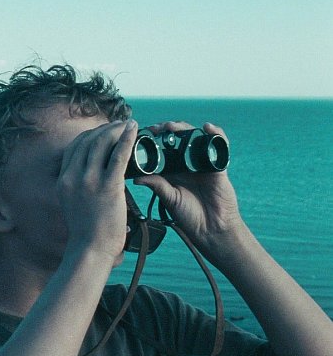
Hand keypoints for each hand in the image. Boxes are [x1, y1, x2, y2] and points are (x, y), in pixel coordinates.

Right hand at [58, 120, 137, 258]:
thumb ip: (76, 188)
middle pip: (87, 141)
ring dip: (116, 130)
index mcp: (63, 180)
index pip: (74, 148)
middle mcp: (73, 177)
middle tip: (119, 126)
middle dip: (104, 129)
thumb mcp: (71, 204)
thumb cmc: (85, 231)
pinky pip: (118, 156)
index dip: (89, 135)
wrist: (90, 249)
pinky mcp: (108, 187)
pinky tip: (134, 131)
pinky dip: (126, 139)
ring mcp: (89, 181)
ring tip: (128, 126)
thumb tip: (86, 179)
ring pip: (102, 143)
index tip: (103, 132)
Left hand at [133, 121, 244, 259]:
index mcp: (172, 170)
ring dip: (184, 128)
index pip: (162, 148)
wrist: (212, 229)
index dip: (154, 139)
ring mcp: (202, 163)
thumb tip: (135, 177)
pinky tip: (207, 128)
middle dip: (167, 130)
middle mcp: (186, 163)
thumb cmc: (189, 216)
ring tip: (172, 127)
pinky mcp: (218, 165)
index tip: (143, 134)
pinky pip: (219, 145)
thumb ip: (156, 185)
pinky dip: (216, 134)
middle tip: (156, 128)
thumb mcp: (169, 198)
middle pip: (178, 139)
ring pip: (195, 138)